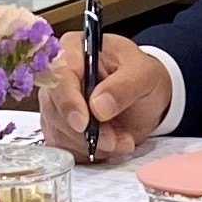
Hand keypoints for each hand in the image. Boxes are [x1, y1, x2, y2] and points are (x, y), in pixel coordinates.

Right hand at [39, 29, 172, 162]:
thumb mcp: (143, 74)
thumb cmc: (141, 76)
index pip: (58, 76)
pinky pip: (65, 147)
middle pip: (55, 109)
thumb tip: (98, 106)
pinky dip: (88, 152)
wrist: (145, 96)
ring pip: (60, 132)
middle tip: (115, 139)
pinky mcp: (59, 127)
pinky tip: (109, 145)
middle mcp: (58, 76)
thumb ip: (123, 87)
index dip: (68, 102)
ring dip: (92, 144)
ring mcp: (56, 103)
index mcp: (74, 50)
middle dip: (86, 132)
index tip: (83, 123)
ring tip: (121, 139)